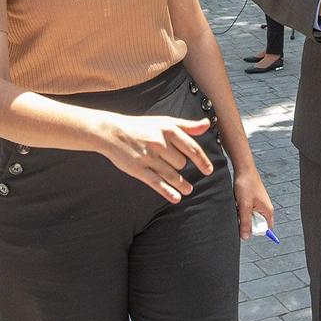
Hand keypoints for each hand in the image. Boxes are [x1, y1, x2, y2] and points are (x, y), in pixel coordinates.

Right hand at [98, 113, 213, 201]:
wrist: (112, 132)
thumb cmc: (141, 126)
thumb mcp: (164, 121)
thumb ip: (187, 125)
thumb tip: (206, 124)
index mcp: (168, 130)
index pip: (191, 148)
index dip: (202, 161)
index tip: (209, 170)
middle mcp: (160, 143)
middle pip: (181, 163)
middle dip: (182, 167)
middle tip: (179, 168)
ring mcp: (149, 157)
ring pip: (172, 174)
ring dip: (182, 184)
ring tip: (188, 190)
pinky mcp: (139, 169)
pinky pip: (157, 183)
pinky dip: (168, 192)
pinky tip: (176, 198)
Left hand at [235, 167, 275, 240]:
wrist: (243, 169)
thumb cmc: (246, 185)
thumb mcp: (245, 206)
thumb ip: (245, 222)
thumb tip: (246, 237)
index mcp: (268, 211)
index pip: (266, 229)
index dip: (255, 231)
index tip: (246, 226)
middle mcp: (265, 209)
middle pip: (256, 224)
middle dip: (246, 221)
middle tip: (240, 214)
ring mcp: (258, 205)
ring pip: (249, 217)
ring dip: (242, 215)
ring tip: (239, 205)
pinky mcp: (252, 201)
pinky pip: (246, 211)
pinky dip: (240, 209)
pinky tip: (237, 202)